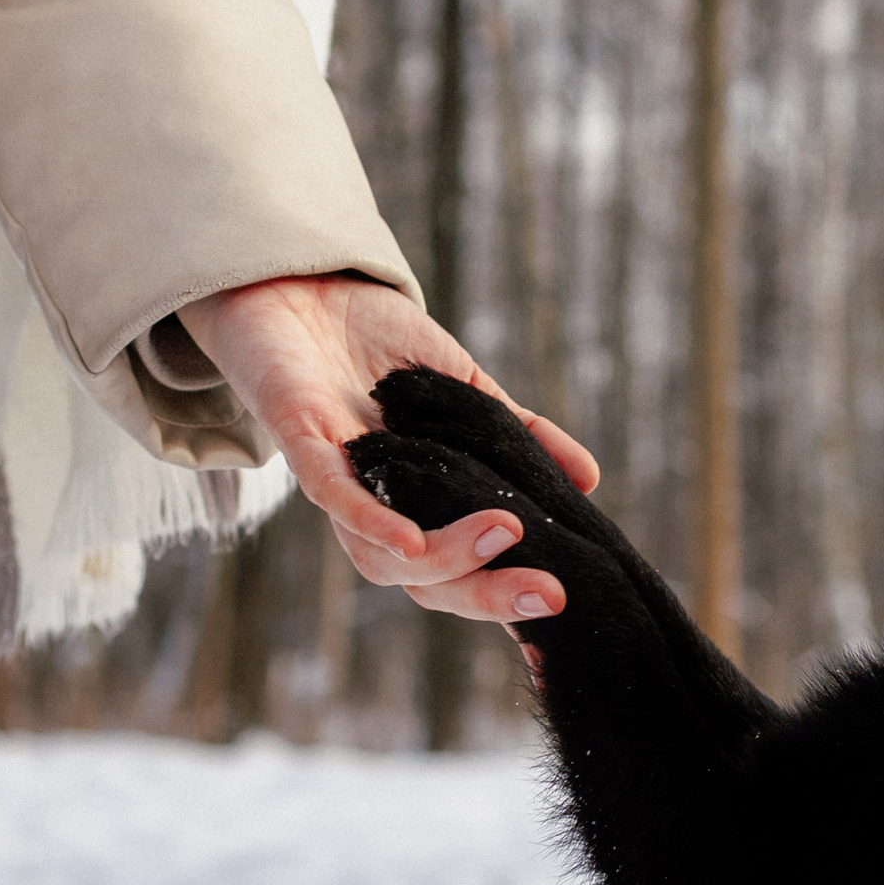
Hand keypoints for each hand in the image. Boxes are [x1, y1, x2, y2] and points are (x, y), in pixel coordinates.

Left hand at [181, 274, 599, 621]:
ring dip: (446, 556)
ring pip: (381, 558)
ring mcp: (338, 481)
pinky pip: (333, 498)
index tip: (563, 604)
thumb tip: (588, 477)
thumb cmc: (371, 342)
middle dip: (490, 594)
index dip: (506, 597)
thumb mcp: (465, 388)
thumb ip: (517, 433)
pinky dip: (373, 523)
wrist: (294, 280)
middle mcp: (377, 506)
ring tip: (507, 533)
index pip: (462, 572)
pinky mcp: (300, 442)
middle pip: (428, 582)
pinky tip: (412, 540)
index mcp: (416, 502)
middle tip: (552, 591)